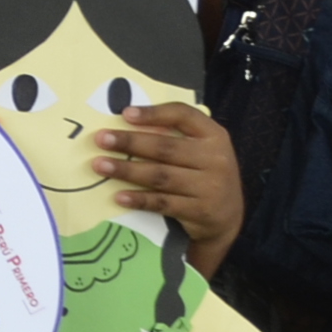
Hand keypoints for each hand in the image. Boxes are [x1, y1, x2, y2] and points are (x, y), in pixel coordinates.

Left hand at [96, 101, 243, 263]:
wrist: (230, 218)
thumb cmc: (205, 174)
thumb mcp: (202, 149)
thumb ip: (177, 134)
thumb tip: (128, 119)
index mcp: (214, 135)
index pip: (184, 116)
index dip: (154, 113)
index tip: (125, 113)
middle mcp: (215, 159)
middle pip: (165, 148)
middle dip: (130, 142)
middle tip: (101, 139)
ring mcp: (209, 187)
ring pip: (161, 176)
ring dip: (127, 170)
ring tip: (100, 165)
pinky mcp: (199, 212)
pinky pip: (163, 204)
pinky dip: (139, 199)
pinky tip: (119, 196)